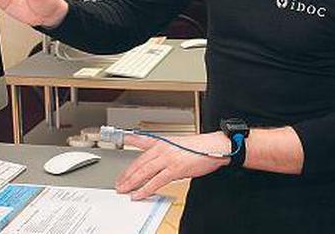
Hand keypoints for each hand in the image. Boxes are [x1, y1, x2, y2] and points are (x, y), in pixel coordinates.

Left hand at [116, 132, 231, 199]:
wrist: (215, 146)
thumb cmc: (201, 147)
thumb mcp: (178, 145)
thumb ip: (165, 153)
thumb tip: (158, 164)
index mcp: (162, 141)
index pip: (140, 142)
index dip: (128, 144)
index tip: (120, 143)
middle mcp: (162, 148)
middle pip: (138, 163)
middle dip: (126, 174)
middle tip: (119, 183)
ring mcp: (167, 158)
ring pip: (144, 172)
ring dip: (132, 183)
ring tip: (124, 190)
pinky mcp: (174, 169)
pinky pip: (156, 182)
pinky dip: (145, 189)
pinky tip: (139, 194)